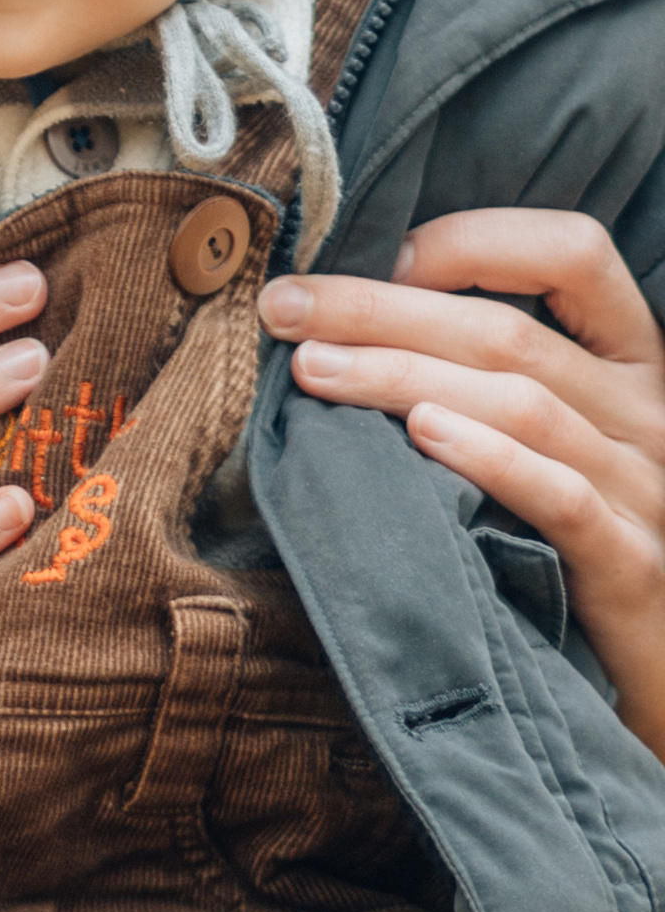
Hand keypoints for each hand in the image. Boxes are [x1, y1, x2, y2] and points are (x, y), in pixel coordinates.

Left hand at [262, 210, 664, 754]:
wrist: (660, 669)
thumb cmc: (579, 547)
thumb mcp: (548, 445)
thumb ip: (486, 381)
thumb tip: (348, 327)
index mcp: (628, 362)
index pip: (573, 252)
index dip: (472, 242)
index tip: (374, 259)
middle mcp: (645, 412)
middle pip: (511, 331)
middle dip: (384, 309)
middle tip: (285, 307)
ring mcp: (644, 489)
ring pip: (522, 405)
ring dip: (405, 377)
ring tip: (315, 370)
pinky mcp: (631, 567)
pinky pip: (561, 498)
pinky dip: (490, 460)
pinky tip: (419, 436)